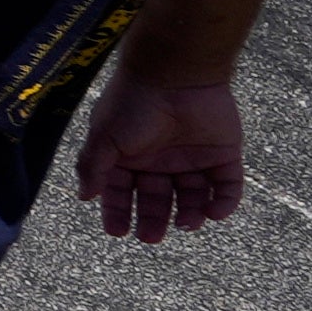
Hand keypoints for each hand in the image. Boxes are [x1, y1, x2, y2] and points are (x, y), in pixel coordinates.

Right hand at [78, 75, 247, 241]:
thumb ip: (92, 167)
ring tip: (187, 224)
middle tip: (152, 237)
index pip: (121, 191)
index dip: (118, 212)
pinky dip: (224, 203)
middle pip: (158, 199)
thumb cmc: (134, 102)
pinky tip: (214, 213)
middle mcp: (160, 160)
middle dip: (154, 219)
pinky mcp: (223, 154)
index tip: (118, 232)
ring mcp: (193, 158)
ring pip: (193, 196)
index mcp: (130, 156)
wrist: (176, 73)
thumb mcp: (104, 137)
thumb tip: (84, 196)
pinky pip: (227, 186)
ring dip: (191, 215)